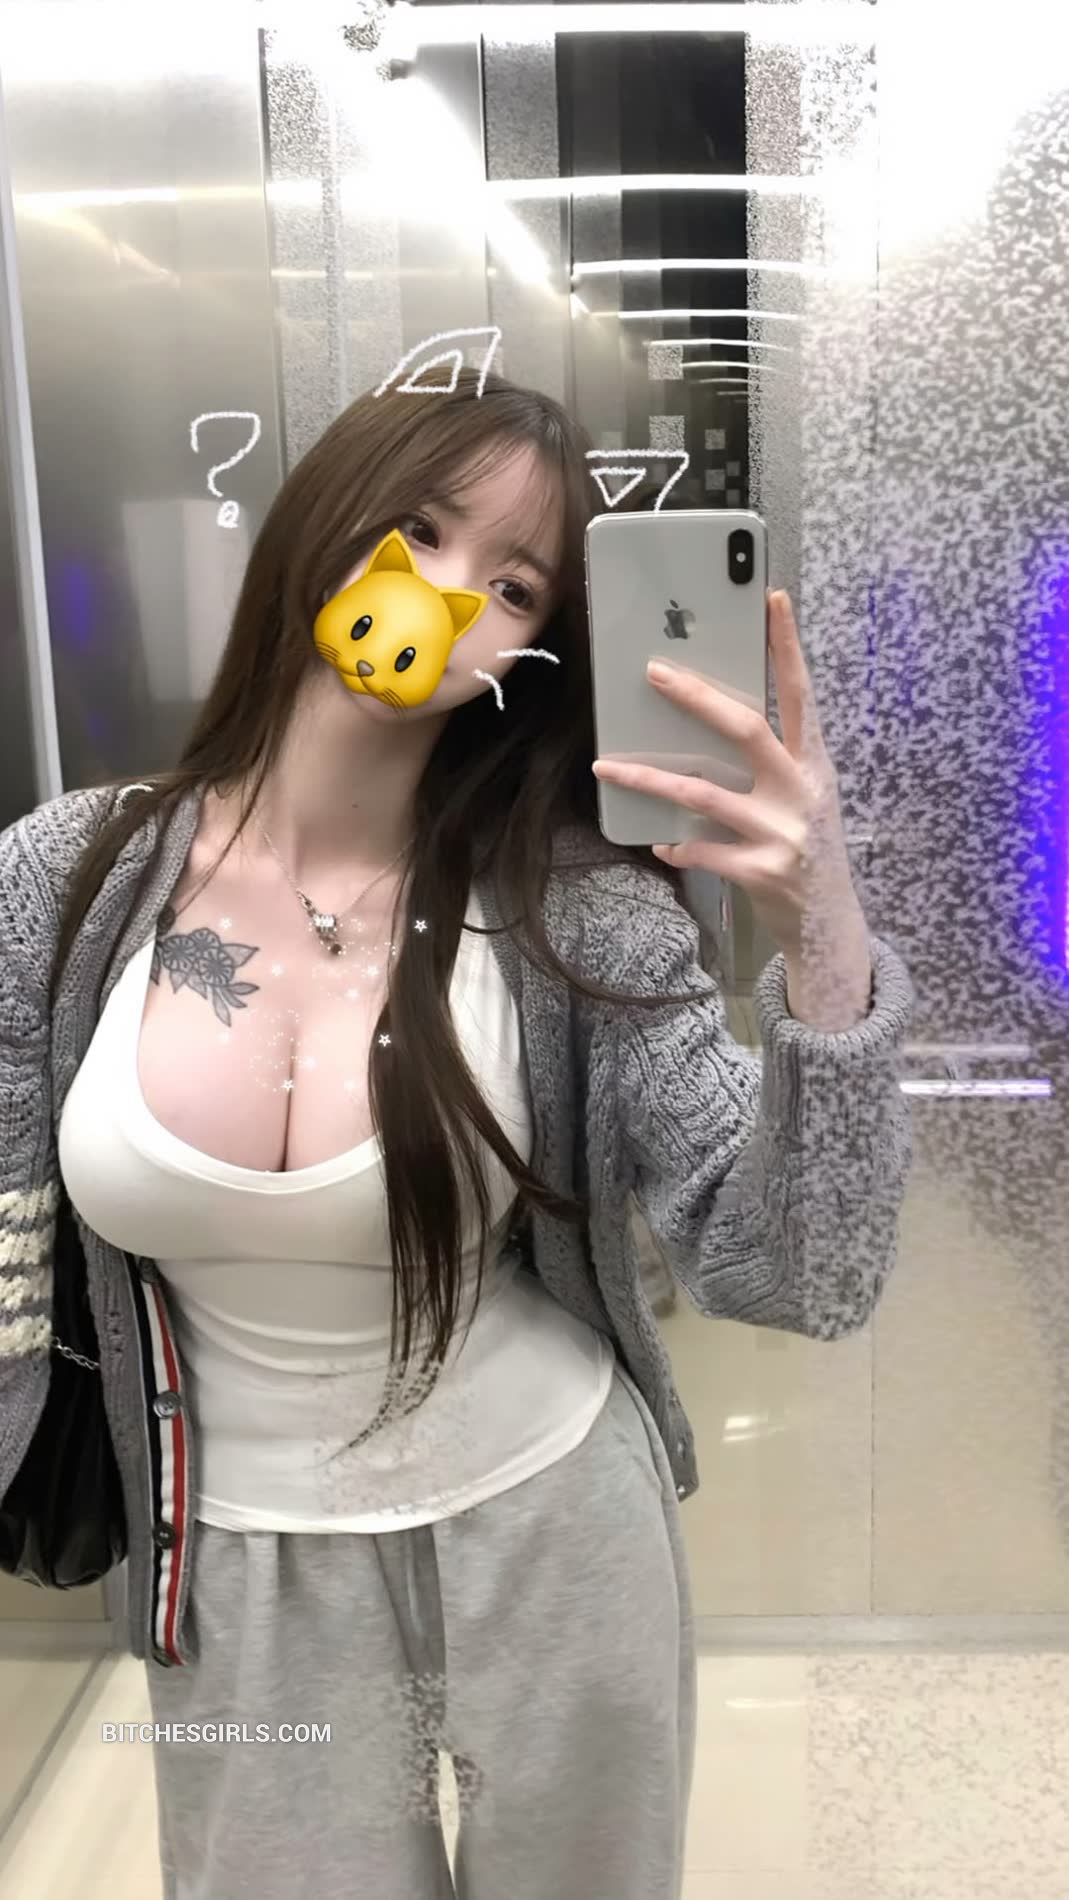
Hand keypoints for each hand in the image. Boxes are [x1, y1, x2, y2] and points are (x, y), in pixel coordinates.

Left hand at [591, 590, 871, 1028]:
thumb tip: (706, 721)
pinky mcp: (762, 872)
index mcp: (814, 764)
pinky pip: (702, 851)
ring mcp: (783, 833)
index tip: (771, 599)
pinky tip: (658, 843)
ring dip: (649, 779)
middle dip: (698, 698)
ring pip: (703, 794)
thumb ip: (769, 762)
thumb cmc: (804, 845)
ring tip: (606, 767)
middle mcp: (802, 791)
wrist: (829, 922)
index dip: (787, 646)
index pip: (801, 694)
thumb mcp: (801, 796)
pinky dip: (675, 845)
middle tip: (654, 672)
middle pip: (746, 730)